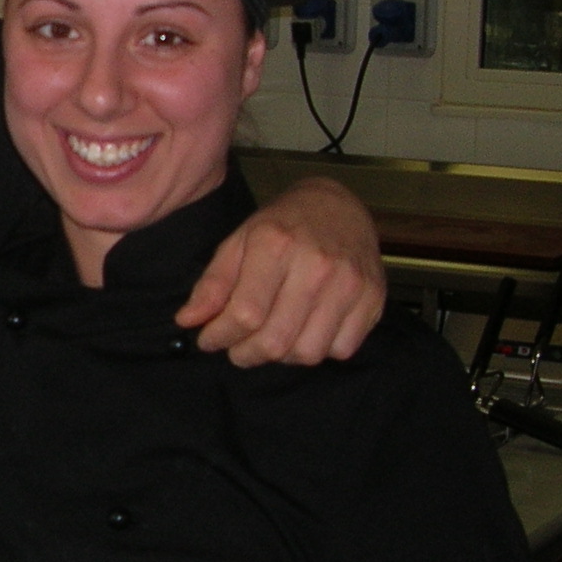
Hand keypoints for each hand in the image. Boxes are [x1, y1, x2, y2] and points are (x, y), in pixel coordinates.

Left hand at [177, 177, 384, 365]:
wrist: (338, 205)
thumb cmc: (284, 225)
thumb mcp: (239, 242)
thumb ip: (213, 284)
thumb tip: (188, 321)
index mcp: (276, 244)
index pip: (244, 313)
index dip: (220, 336)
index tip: (209, 340)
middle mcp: (316, 265)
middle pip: (275, 340)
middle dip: (246, 355)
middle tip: (237, 349)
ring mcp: (350, 283)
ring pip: (308, 353)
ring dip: (282, 356)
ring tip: (271, 337)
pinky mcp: (373, 299)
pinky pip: (340, 350)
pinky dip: (318, 350)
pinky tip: (305, 330)